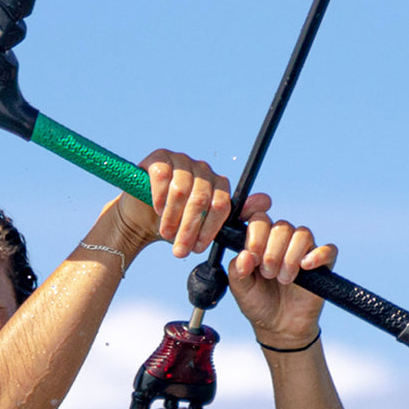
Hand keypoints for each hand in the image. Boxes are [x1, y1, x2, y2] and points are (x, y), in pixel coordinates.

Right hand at [114, 150, 253, 256]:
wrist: (142, 220)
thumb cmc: (175, 225)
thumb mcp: (203, 229)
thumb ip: (232, 219)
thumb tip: (266, 201)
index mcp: (218, 185)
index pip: (223, 204)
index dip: (210, 229)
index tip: (197, 248)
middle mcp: (202, 169)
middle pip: (202, 198)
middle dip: (190, 229)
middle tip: (180, 250)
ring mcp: (181, 161)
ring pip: (182, 189)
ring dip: (173, 217)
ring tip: (166, 233)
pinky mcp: (160, 158)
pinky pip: (163, 176)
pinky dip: (160, 197)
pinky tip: (157, 210)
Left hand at [228, 205, 336, 345]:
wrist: (279, 327)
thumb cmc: (258, 303)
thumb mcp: (240, 289)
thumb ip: (238, 271)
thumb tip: (245, 255)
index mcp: (260, 241)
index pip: (258, 218)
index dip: (256, 222)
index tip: (253, 240)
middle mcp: (282, 241)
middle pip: (281, 226)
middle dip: (271, 251)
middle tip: (267, 273)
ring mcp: (303, 251)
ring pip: (302, 234)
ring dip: (290, 256)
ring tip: (283, 279)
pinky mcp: (322, 264)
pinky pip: (327, 250)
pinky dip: (317, 255)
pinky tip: (306, 267)